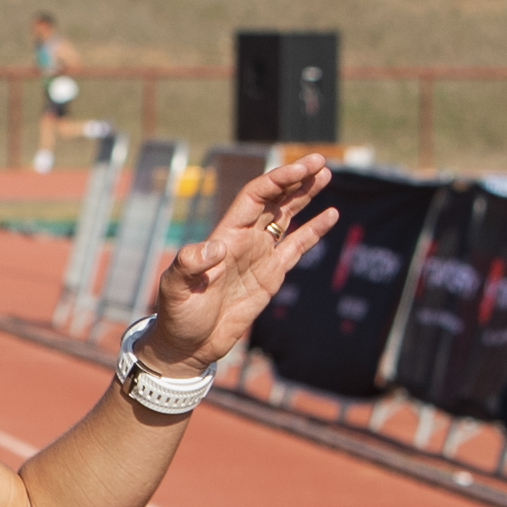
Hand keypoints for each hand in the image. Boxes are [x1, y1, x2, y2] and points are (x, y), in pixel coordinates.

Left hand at [143, 151, 338, 372]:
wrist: (188, 344)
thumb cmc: (178, 315)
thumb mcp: (175, 287)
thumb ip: (191, 263)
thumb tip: (218, 246)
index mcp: (226, 234)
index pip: (256, 196)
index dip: (278, 180)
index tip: (301, 168)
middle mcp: (244, 239)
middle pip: (274, 199)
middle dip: (296, 179)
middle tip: (320, 161)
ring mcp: (259, 255)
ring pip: (286, 216)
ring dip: (305, 196)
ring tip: (325, 175)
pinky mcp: (271, 275)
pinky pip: (296, 246)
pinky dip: (314, 230)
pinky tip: (331, 214)